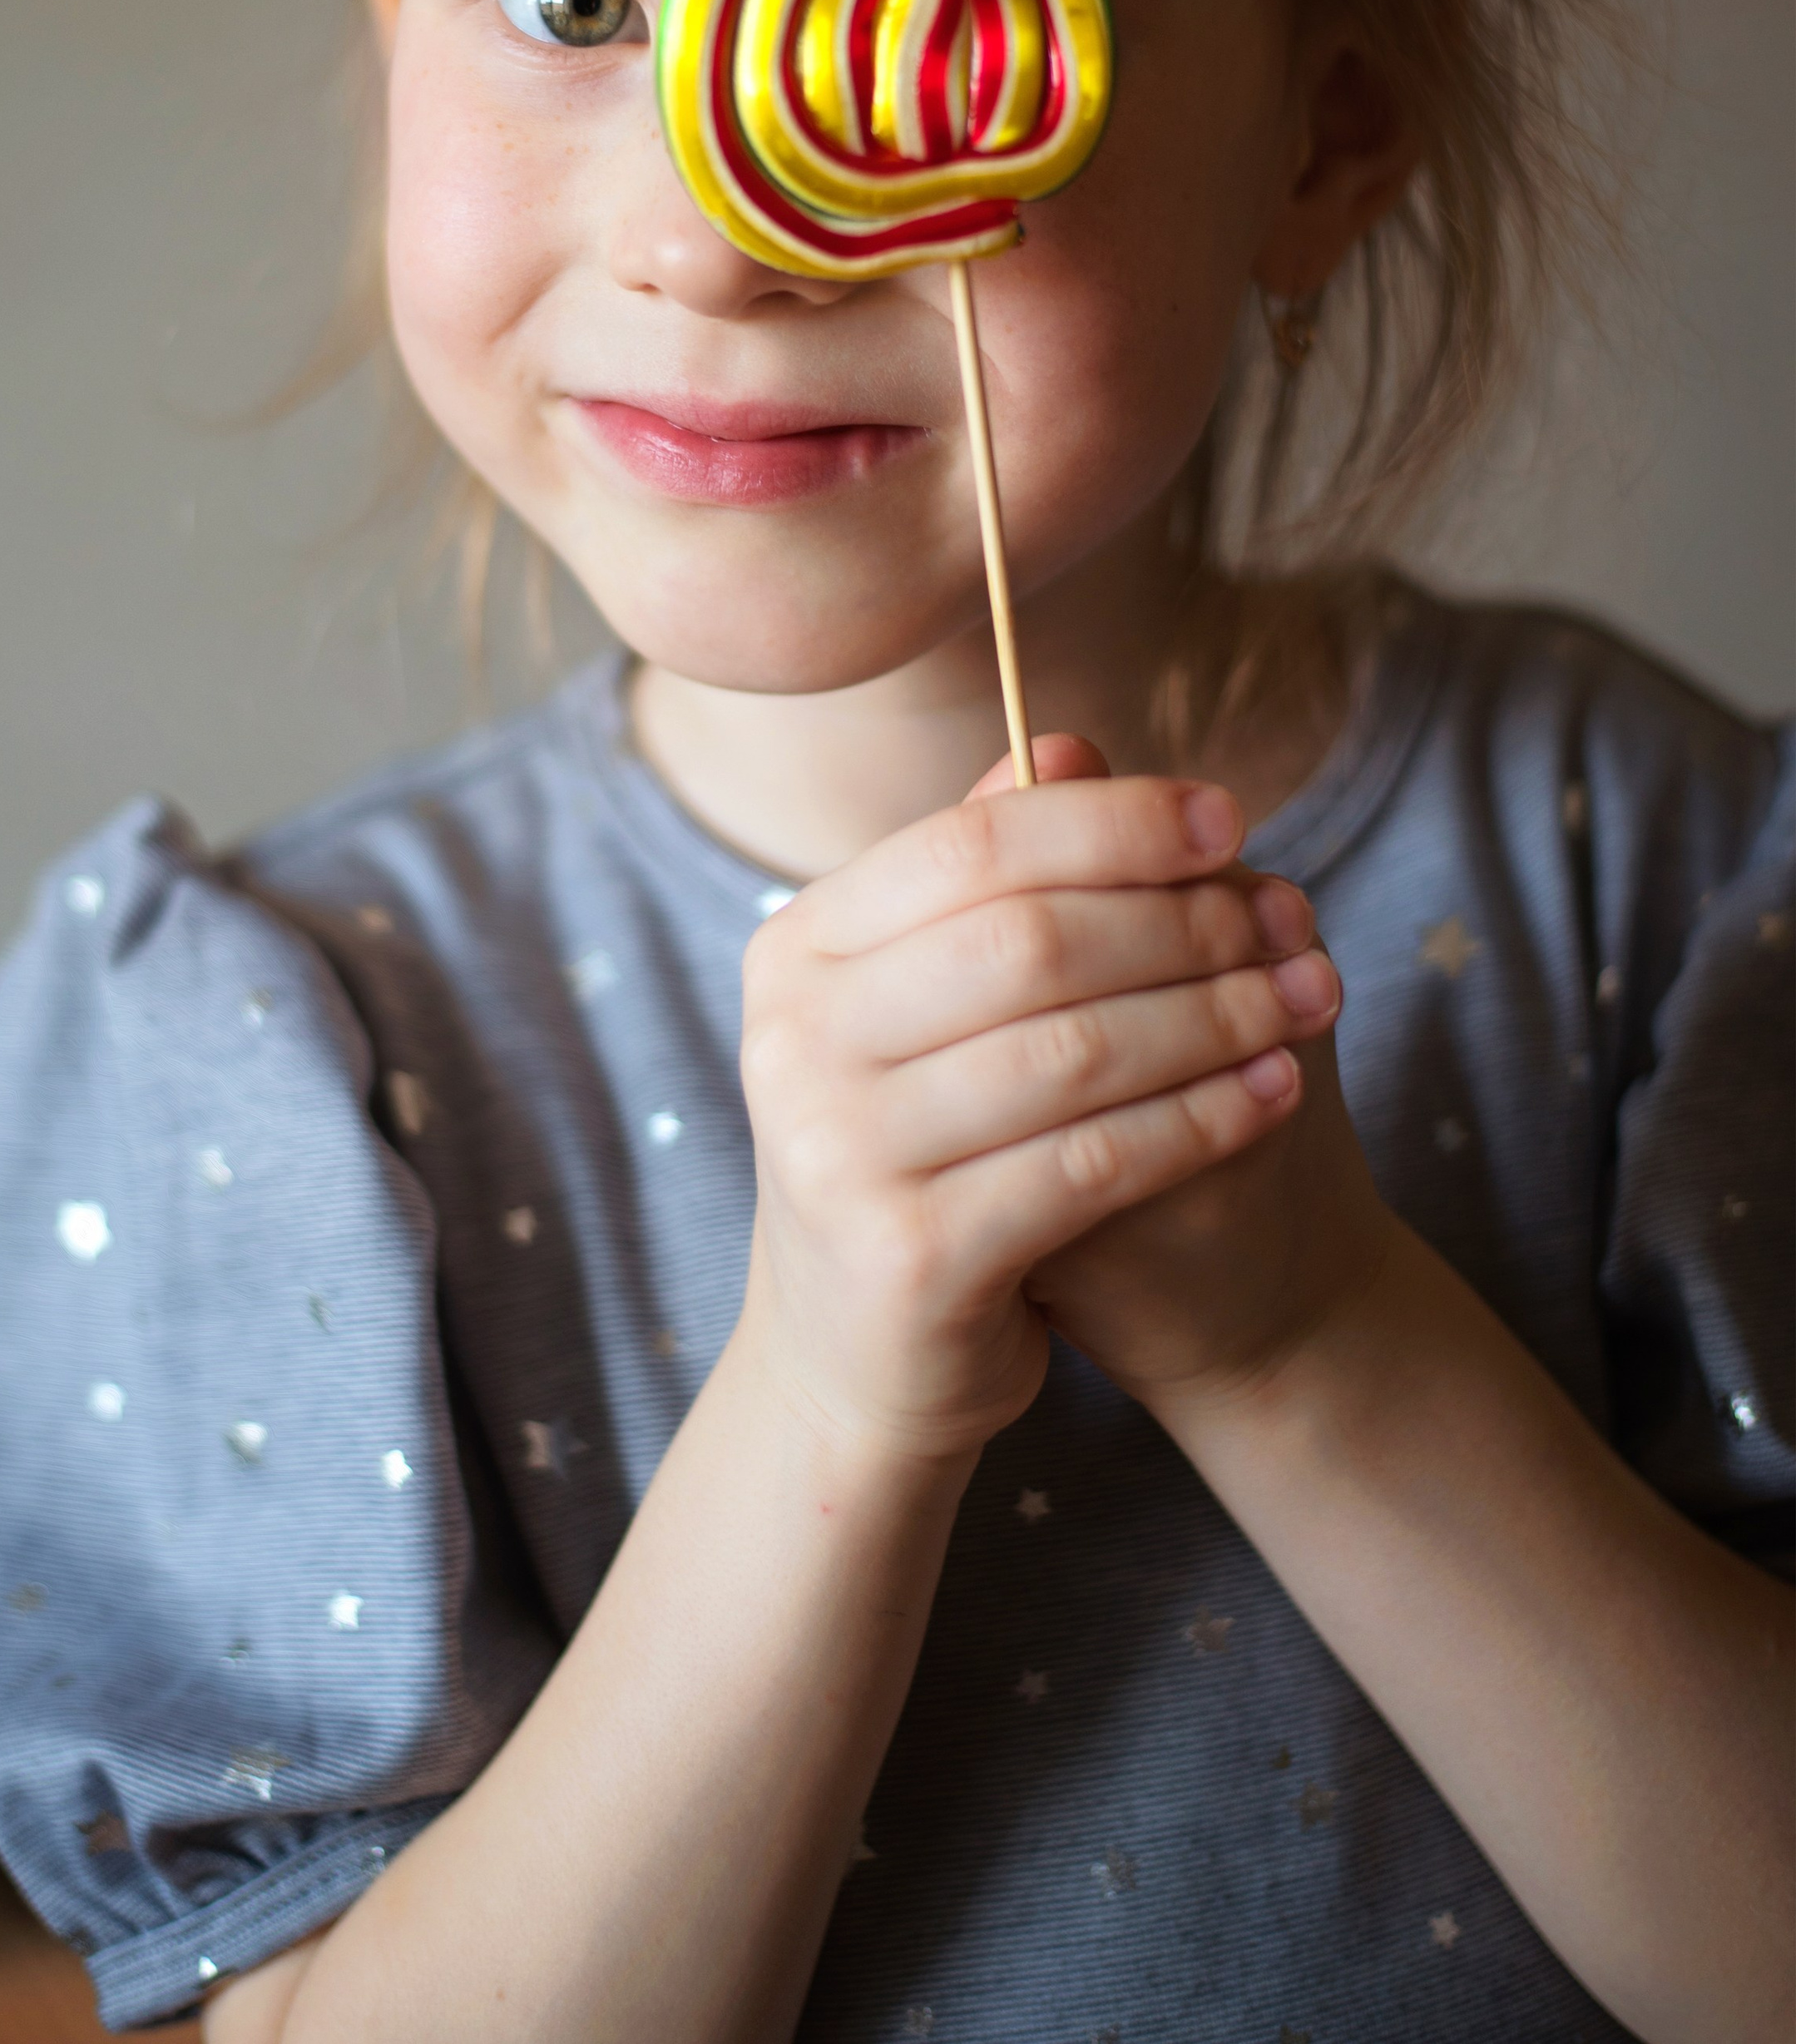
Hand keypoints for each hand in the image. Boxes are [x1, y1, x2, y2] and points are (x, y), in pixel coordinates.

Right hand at [734, 737, 1341, 1465]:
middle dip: (1180, 923)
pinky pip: (1089, 1164)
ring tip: (1308, 1001)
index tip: (1229, 816)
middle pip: (1028, 940)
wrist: (855, 1362)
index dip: (1111, 823)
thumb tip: (1067, 741)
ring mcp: (839, 1152)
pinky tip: (1274, 1094)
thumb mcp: (927, 1006)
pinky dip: (1197, 1121)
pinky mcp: (908, 1256)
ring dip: (1213, 1018)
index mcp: (798, 949)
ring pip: (1071, 1050)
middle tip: (1291, 922)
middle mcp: (795, 1040)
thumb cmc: (918, 1151)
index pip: (972, 844)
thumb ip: (987, 882)